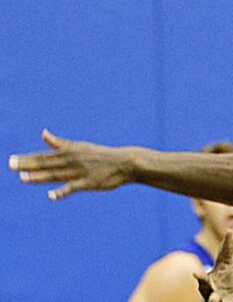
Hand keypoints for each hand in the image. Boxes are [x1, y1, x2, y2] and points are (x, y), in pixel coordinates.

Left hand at [8, 129, 134, 199]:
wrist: (125, 162)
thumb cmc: (101, 155)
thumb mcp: (80, 146)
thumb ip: (59, 143)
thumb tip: (43, 133)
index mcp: (70, 152)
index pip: (44, 156)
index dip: (27, 158)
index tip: (11, 159)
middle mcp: (72, 160)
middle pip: (47, 163)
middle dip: (28, 165)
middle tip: (11, 165)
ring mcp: (80, 172)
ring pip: (56, 174)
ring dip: (39, 176)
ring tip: (23, 178)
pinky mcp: (89, 183)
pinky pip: (73, 188)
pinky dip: (62, 192)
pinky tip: (51, 195)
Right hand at [195, 231, 232, 301]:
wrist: (229, 296)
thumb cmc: (224, 277)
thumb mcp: (226, 262)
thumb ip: (228, 248)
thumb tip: (230, 230)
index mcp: (206, 283)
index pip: (201, 280)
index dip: (198, 277)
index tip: (195, 274)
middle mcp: (208, 295)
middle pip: (207, 298)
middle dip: (210, 299)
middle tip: (215, 297)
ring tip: (219, 300)